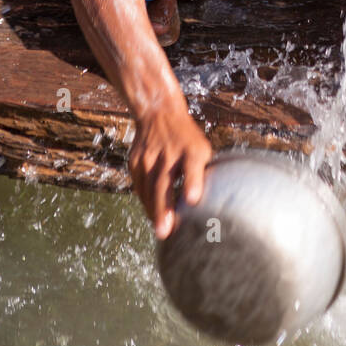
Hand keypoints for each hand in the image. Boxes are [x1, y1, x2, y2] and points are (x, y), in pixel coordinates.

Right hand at [128, 106, 212, 238]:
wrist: (158, 113)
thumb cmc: (187, 139)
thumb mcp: (201, 148)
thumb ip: (202, 172)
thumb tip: (210, 203)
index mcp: (191, 148)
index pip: (192, 165)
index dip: (193, 182)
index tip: (193, 199)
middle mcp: (168, 152)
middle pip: (163, 182)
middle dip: (164, 209)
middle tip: (165, 232)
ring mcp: (148, 156)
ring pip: (148, 188)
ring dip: (153, 211)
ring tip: (161, 230)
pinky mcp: (135, 161)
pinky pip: (139, 187)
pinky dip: (146, 202)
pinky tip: (153, 215)